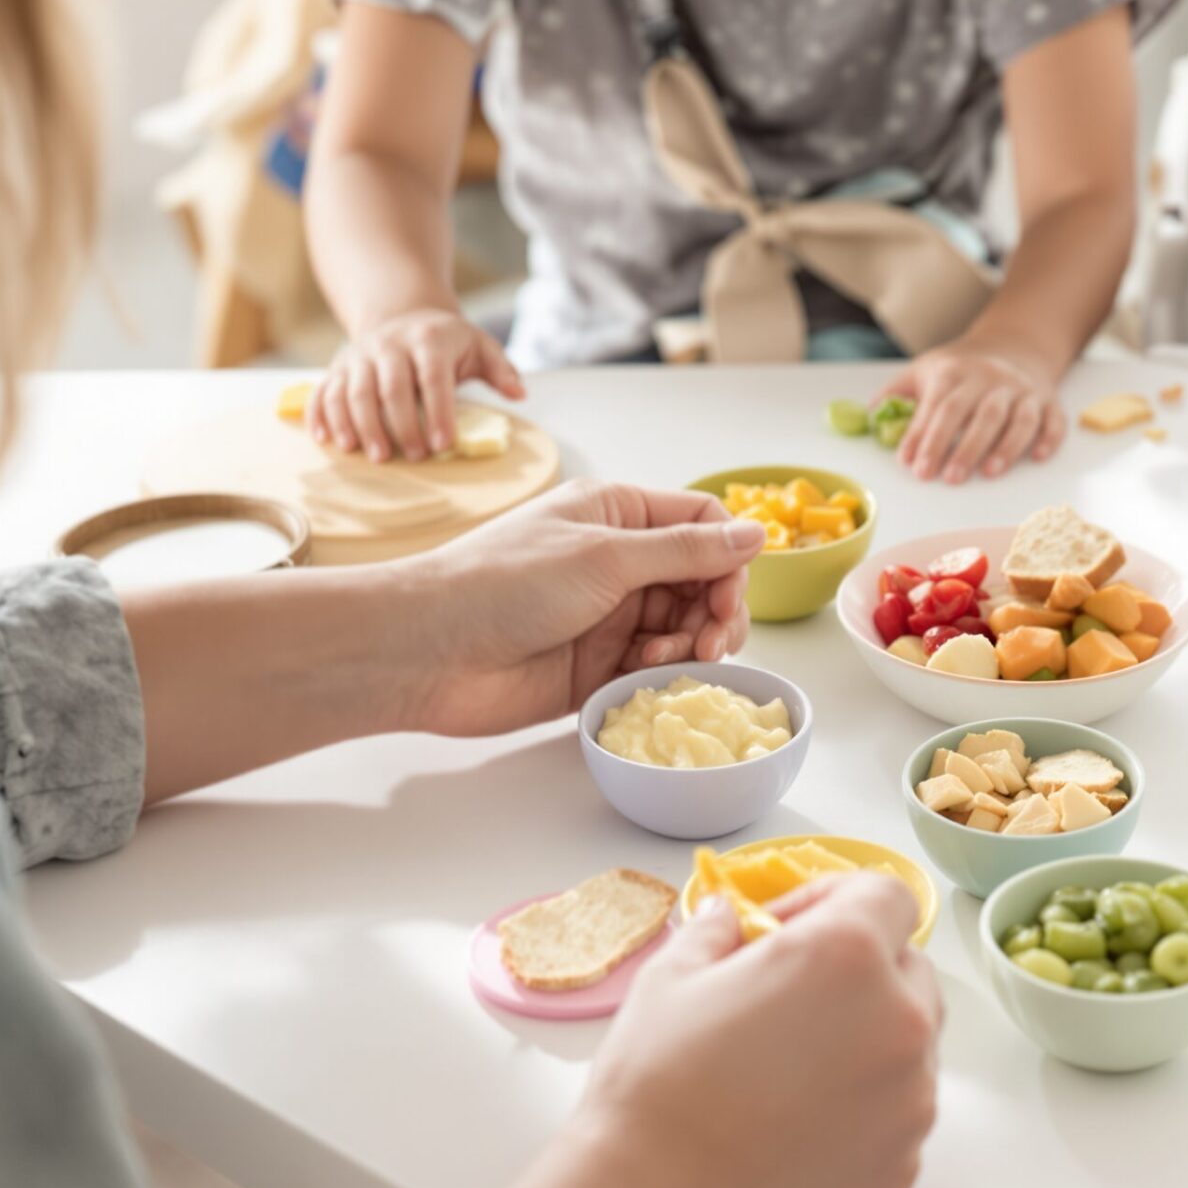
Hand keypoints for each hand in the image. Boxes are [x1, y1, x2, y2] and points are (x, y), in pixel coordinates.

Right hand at [312, 307, 526, 461]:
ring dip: (360, 426)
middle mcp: (388, 344)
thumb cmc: (446, 342)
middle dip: (400, 425)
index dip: (437, 412)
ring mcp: (358, 355)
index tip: (442, 445)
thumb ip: (501, 370)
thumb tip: (520, 394)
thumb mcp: (479, 346)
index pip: (432, 377)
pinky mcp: (337, 367)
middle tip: (413, 457)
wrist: (402, 315)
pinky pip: (323, 392)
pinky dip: (322, 417)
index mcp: (428, 339)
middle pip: (389, 387)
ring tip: (373, 456)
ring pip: (353, 391)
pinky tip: (330, 442)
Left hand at [385, 481, 759, 736]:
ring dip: (692, 644)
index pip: (703, 524)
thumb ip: (686, 550)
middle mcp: (617, 561)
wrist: (428, 652)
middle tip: (714, 642)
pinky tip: (646, 674)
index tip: (729, 595)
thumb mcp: (605, 555)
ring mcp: (608, 615)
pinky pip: (654, 667)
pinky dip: (664, 672)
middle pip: (703, 582)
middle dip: (719, 611)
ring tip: (666, 657)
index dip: (730, 558)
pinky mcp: (596, 667)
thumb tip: (760, 532)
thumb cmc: (504, 585)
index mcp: (617, 514)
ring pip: (685, 628)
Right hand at [584, 873, 941, 1187]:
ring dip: (868, 1037)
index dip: (834, 899)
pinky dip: (866, 1104)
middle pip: (910, 968)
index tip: (787, 927)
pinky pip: (900, 1111)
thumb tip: (730, 915)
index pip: (887, 896)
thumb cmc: (656, 1085)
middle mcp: (899, 1021)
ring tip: (792, 1065)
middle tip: (790, 995)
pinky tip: (799, 1121)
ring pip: (912, 1043)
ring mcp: (911, 1099)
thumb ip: (717, 931)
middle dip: (860, 968)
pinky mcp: (904, 1162)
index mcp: (847, 955)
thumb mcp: (672, 978)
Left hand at [887, 340, 1065, 484]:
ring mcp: (1022, 390)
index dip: (924, 437)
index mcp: (956, 372)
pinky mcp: (1047, 401)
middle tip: (946, 479)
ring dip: (1004, 446)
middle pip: (977, 413)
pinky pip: (1053, 419)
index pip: (938, 407)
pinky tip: (1037, 457)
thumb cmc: (961, 368)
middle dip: (962, 447)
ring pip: (1016, 417)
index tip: (912, 465)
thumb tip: (870, 415)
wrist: (1013, 346)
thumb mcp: (925, 369)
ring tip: (987, 473)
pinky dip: (1048, 437)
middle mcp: (991, 379)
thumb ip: (897, 393)